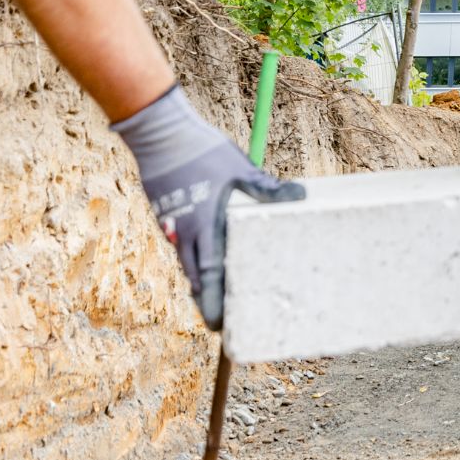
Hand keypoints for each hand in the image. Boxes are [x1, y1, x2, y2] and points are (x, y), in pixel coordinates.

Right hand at [112, 83, 303, 329]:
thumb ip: (267, 189)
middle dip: (206, 299)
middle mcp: (184, 232)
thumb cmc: (202, 150)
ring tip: (213, 291)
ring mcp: (170, 224)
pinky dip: (190, 252)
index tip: (218, 325)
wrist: (159, 134)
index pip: (209, 276)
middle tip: (217, 319)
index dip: (214, 302)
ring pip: (185, 259)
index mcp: (204, 227)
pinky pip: (178, 241)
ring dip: (198, 276)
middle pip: (194, 276)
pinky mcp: (163, 212)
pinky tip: (200, 251)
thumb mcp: (239, 169)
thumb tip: (300, 197)